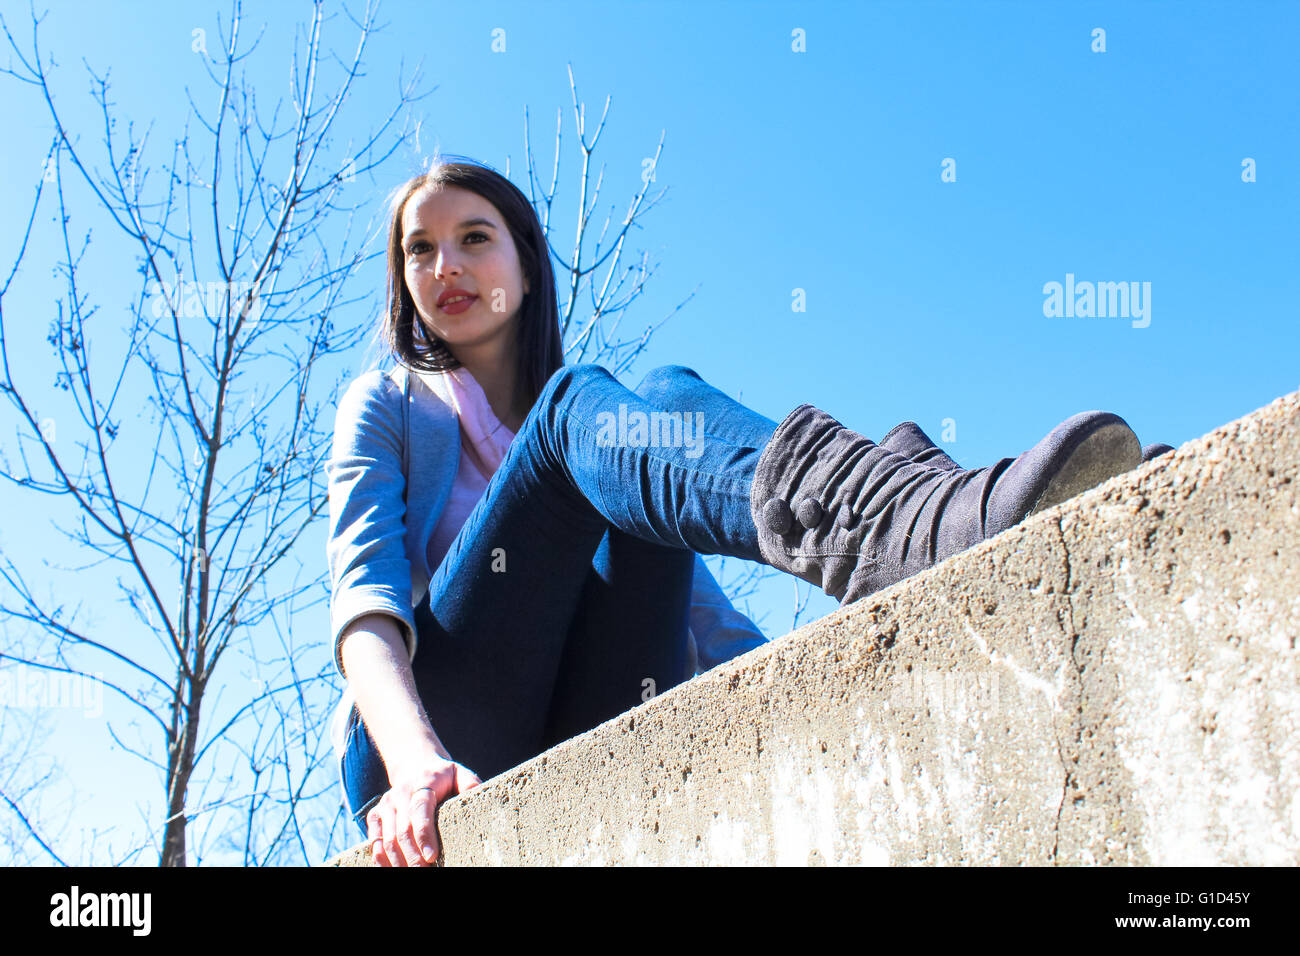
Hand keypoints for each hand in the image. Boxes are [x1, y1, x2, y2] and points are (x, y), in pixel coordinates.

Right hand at [367, 756, 482, 866]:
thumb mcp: (460, 773)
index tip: (431, 856)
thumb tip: (480, 797)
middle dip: (413, 856)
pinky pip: (374, 841)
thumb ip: (469, 784)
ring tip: (412, 874)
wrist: (414, 765)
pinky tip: (394, 868)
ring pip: (387, 839)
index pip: (420, 809)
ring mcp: (386, 804)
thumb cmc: (443, 777)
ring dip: (398, 861)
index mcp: (423, 782)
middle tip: (425, 871)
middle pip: (403, 830)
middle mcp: (401, 793)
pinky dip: (381, 859)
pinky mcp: (375, 815)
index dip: (424, 834)